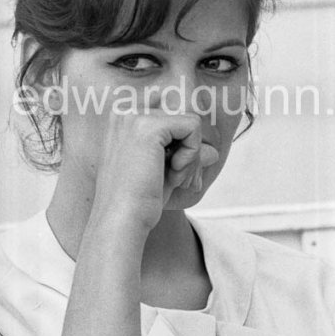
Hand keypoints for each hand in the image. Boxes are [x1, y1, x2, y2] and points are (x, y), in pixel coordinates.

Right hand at [88, 108, 218, 234]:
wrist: (121, 221)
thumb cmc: (138, 203)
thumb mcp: (165, 174)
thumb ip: (187, 157)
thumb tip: (213, 152)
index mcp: (122, 122)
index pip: (170, 121)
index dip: (179, 147)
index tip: (170, 172)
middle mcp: (124, 113)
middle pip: (180, 121)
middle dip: (187, 152)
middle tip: (174, 178)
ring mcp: (134, 117)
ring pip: (189, 124)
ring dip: (190, 155)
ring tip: (172, 177)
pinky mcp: (149, 126)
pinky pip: (192, 127)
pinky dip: (192, 153)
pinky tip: (174, 172)